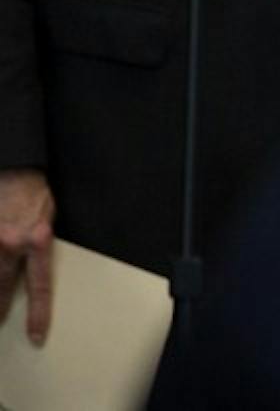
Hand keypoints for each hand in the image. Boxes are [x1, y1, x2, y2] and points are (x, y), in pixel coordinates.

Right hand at [0, 169, 53, 345]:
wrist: (15, 171)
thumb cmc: (35, 196)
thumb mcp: (48, 222)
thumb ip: (39, 249)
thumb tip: (31, 274)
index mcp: (38, 242)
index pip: (40, 287)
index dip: (39, 315)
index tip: (37, 336)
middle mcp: (12, 244)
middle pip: (2, 288)